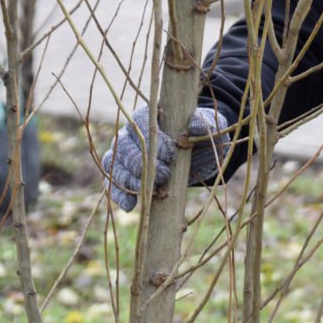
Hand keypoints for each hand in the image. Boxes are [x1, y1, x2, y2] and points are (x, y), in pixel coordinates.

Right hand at [101, 105, 230, 210]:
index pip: (141, 120)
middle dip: (143, 163)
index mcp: (150, 116)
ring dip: (130, 179)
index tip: (171, 154)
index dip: (153, 138)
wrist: (198, 157)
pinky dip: (119, 195)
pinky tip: (130, 206)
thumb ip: (206, 124)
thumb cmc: (201, 138)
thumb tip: (193, 126)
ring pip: (115, 164)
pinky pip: (112, 183)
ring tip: (149, 192)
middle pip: (124, 145)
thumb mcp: (210, 129)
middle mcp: (131, 134)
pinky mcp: (123, 174)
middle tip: (165, 175)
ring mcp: (123, 154)